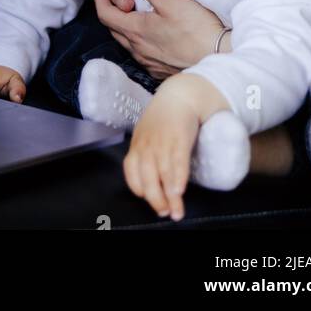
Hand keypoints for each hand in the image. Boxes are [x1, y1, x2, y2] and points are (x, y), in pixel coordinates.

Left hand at [93, 0, 228, 79]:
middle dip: (112, 8)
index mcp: (135, 31)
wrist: (221, 61)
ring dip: (125, 23)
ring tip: (136, 9)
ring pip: (127, 41)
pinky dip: (139, 37)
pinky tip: (153, 30)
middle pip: (114, 27)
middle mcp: (138, 50)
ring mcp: (150, 62)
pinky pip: (142, 52)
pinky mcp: (161, 69)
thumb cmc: (197, 29)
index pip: (104, 14)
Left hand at [123, 93, 198, 221]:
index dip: (139, 189)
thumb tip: (149, 180)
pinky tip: (180, 191)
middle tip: (165, 214)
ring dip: (170, 197)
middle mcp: (148, 146)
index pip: (131, 173)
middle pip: (147, 179)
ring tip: (177, 212)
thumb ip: (145, 154)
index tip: (149, 201)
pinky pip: (178, 163)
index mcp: (137, 145)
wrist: (179, 96)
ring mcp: (163, 142)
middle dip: (156, 200)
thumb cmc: (162, 119)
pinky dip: (178, 179)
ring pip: (164, 175)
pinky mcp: (180, 139)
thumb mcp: (147, 134)